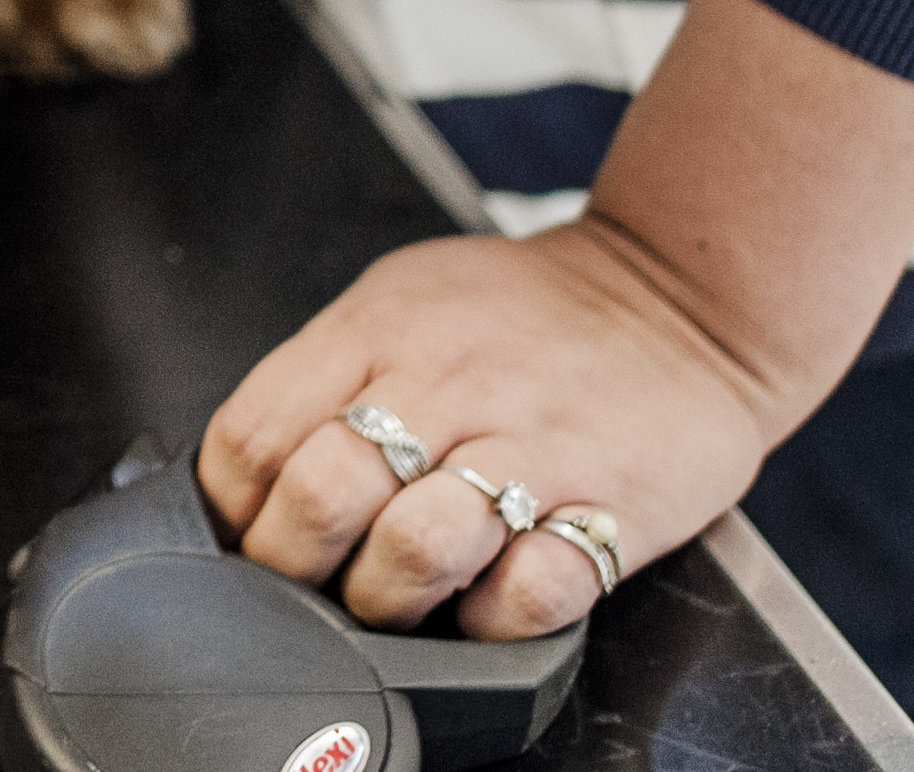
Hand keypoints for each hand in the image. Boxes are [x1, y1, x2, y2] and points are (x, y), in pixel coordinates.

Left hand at [197, 220, 787, 637]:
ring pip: (414, 549)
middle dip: (294, 567)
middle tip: (313, 581)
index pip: (253, 437)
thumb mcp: (403, 302)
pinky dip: (494, 617)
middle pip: (320, 496)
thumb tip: (244, 471)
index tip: (248, 538)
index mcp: (378, 332)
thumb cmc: (528, 313)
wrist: (681, 297)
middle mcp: (446, 384)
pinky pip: (530, 593)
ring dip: (387, 598)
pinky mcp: (611, 510)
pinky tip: (487, 596)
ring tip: (397, 597)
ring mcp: (531, 447)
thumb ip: (325, 375)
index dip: (232, 511)